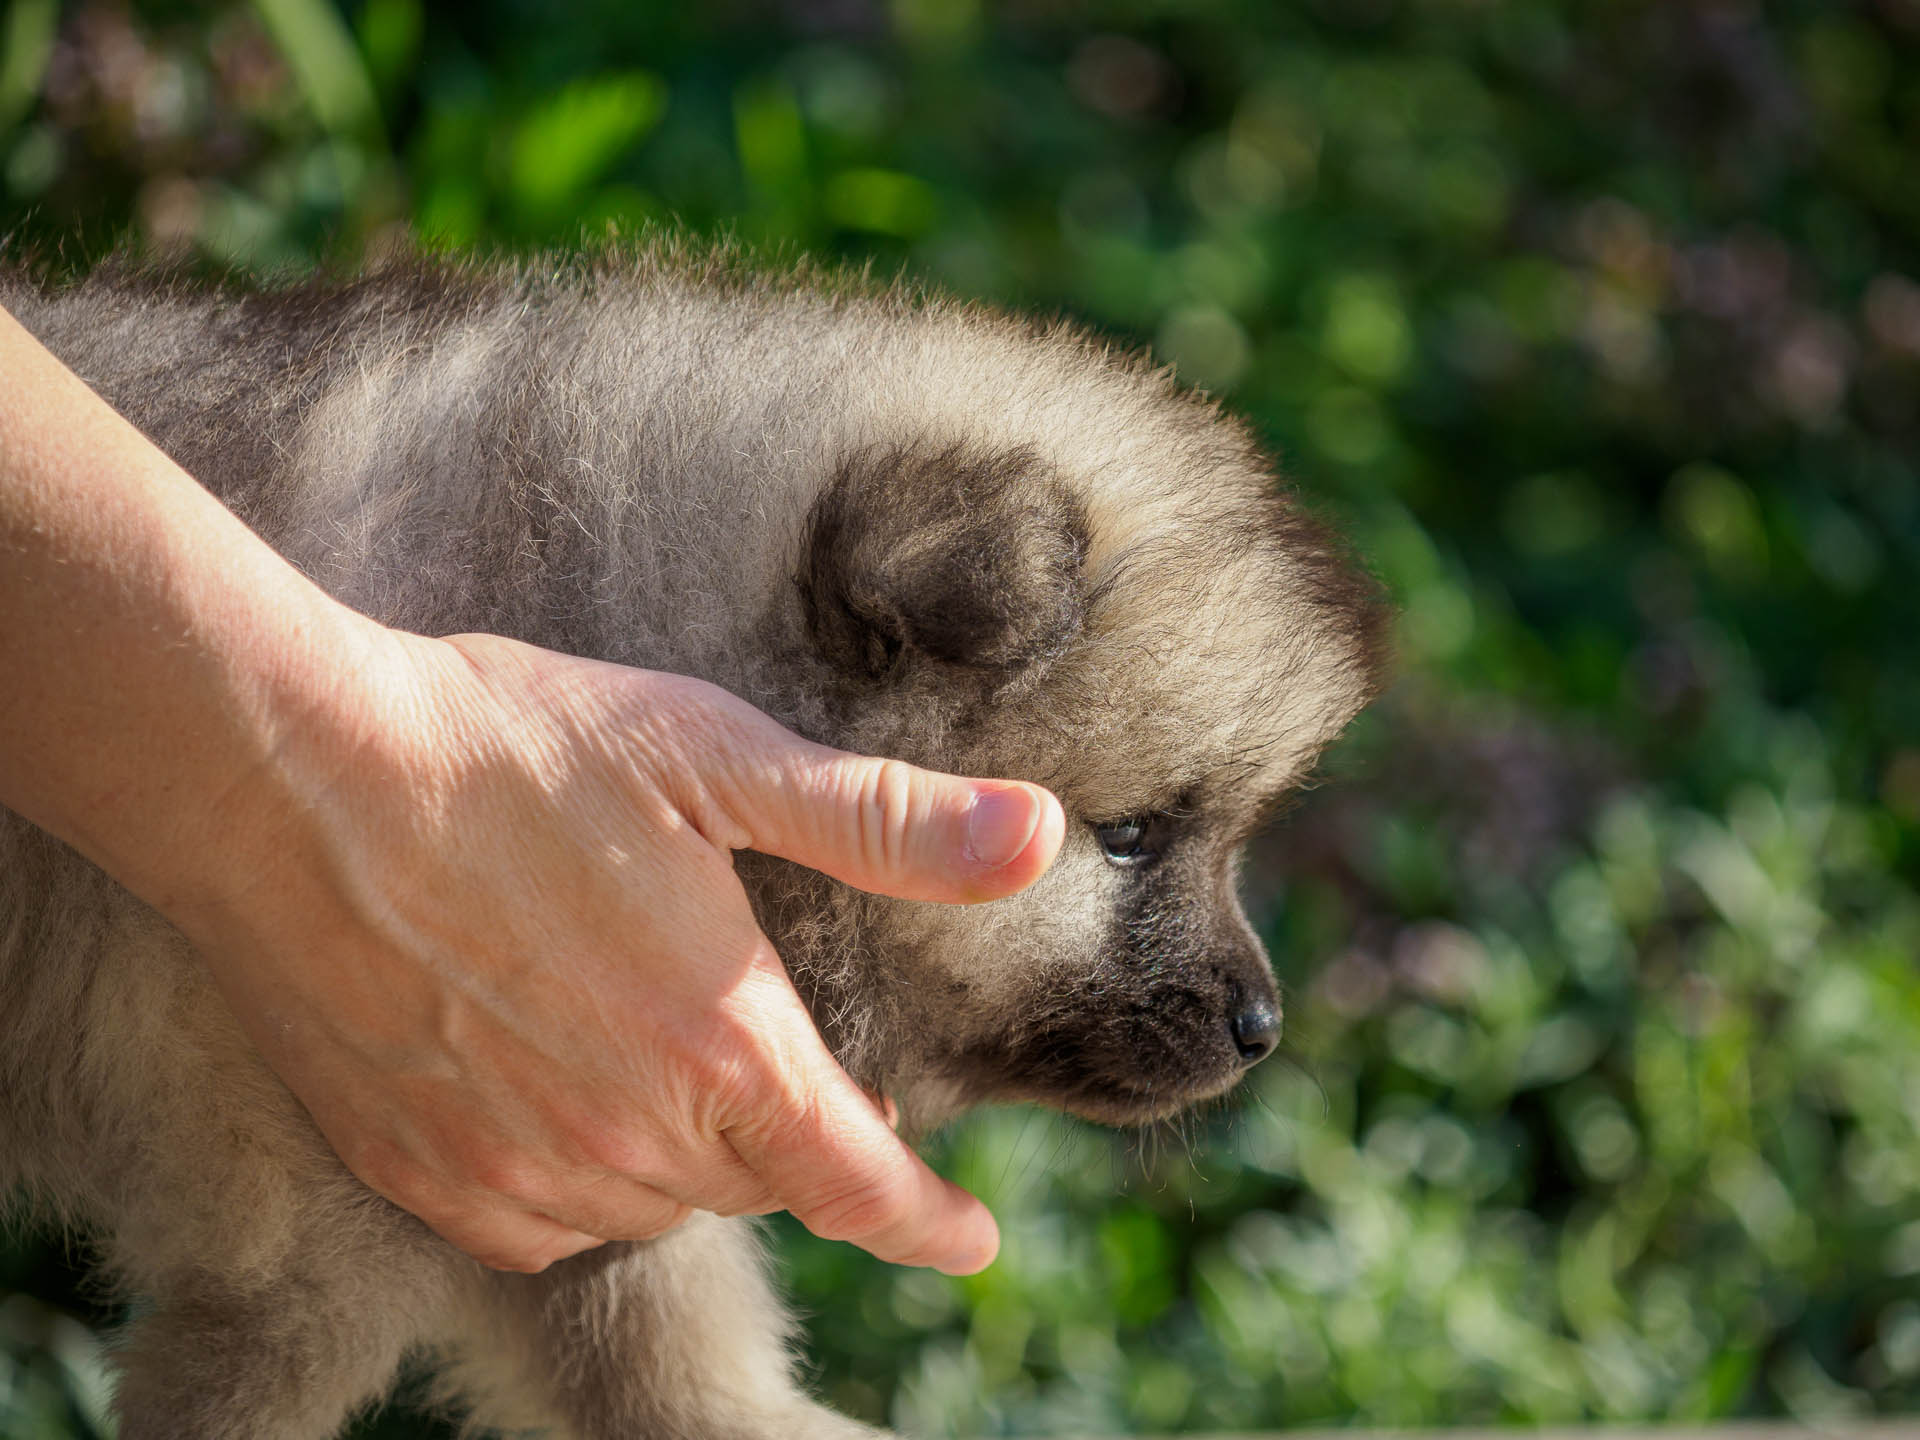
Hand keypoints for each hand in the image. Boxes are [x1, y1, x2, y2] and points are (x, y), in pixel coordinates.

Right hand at [170, 628, 1062, 1274]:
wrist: (290, 774)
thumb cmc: (513, 751)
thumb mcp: (720, 757)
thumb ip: (885, 822)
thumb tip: (1038, 835)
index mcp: (721, 1042)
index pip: (860, 1179)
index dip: (927, 1219)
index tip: (970, 1241)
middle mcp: (626, 1131)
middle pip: (756, 1182)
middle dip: (797, 1139)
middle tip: (795, 1074)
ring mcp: (513, 1166)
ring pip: (653, 1206)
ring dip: (692, 1154)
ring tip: (678, 1069)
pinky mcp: (418, 1172)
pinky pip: (544, 1224)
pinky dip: (587, 1181)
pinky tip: (572, 1106)